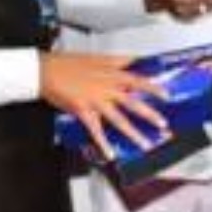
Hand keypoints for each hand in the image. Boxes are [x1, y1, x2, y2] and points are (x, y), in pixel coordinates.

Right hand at [40, 51, 169, 159]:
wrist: (45, 69)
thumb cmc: (67, 63)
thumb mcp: (96, 57)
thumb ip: (116, 61)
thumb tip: (132, 60)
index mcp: (111, 73)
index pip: (138, 80)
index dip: (154, 88)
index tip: (166, 95)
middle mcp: (107, 87)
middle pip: (134, 103)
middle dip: (150, 115)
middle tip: (163, 125)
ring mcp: (96, 100)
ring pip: (119, 120)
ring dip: (134, 134)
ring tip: (145, 144)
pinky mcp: (83, 111)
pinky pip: (96, 130)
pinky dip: (104, 143)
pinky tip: (111, 153)